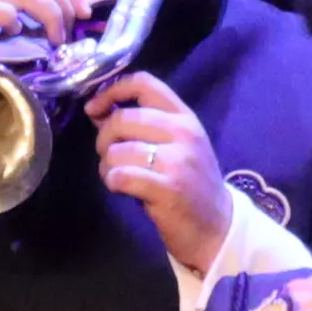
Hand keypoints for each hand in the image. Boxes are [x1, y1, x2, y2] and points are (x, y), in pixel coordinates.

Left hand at [89, 74, 237, 273]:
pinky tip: (122, 189)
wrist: (217, 227)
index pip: (144, 84)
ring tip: (118, 176)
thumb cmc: (190, 184)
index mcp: (185, 117)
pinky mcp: (168, 188)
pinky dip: (113, 182)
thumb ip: (141, 126)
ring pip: (116, 150)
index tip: (94, 109)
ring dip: (107, 166)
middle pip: (122, 118)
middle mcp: (183, 133)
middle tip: (108, 156)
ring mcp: (177, 161)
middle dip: (103, 139)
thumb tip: (97, 111)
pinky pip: (121, 175)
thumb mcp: (175, 146)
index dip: (111, 91)